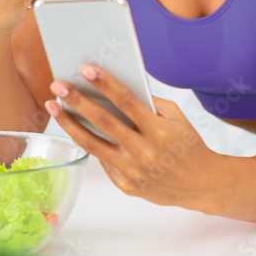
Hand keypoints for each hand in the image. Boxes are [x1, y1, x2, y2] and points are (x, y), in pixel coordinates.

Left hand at [45, 64, 224, 213]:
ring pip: (93, 144)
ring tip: (54, 107)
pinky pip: (104, 162)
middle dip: (77, 101)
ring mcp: (134, 171)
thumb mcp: (177, 117)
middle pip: (103, 121)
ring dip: (70, 124)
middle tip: (57, 86)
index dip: (105, 84)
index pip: (126, 101)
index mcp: (159, 130)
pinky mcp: (126, 186)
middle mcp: (145, 151)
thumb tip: (116, 86)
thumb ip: (150, 102)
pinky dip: (91, 144)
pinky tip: (77, 129)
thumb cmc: (188, 144)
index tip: (86, 69)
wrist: (202, 184)